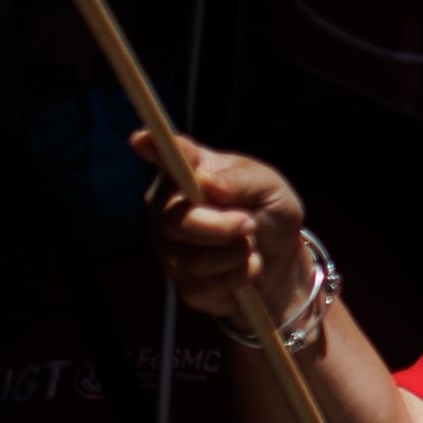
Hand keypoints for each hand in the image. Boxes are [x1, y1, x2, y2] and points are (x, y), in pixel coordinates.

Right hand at [138, 131, 311, 331]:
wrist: (282, 260)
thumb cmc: (270, 211)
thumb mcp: (270, 188)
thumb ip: (241, 181)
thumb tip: (207, 182)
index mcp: (188, 172)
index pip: (168, 157)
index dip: (153, 148)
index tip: (140, 139)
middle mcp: (168, 207)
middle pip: (177, 221)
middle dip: (221, 226)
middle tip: (249, 223)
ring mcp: (170, 246)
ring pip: (193, 257)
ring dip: (235, 253)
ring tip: (250, 244)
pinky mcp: (181, 281)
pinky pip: (206, 283)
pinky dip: (237, 275)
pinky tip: (245, 265)